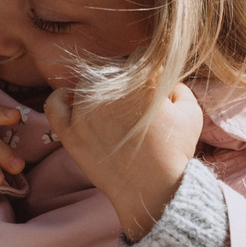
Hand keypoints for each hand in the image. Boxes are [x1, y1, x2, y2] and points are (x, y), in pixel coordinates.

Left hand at [47, 80, 202, 240]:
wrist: (152, 191)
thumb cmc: (174, 153)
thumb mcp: (190, 112)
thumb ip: (177, 84)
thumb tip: (161, 77)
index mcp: (140, 81)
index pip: (138, 56)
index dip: (146, 66)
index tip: (149, 80)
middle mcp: (109, 91)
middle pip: (111, 67)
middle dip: (123, 76)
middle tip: (132, 98)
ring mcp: (85, 112)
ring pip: (86, 83)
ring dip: (98, 88)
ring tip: (111, 106)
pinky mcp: (70, 133)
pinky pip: (55, 104)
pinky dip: (62, 98)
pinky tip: (73, 100)